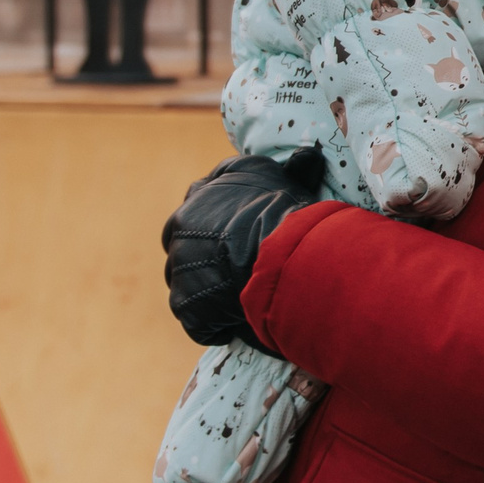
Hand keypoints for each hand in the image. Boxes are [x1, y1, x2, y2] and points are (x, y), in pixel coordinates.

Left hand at [161, 149, 328, 346]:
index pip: (194, 205)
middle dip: (202, 259)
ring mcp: (180, 266)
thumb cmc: (284, 211)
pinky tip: (239, 323)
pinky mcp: (186, 303)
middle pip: (183, 247)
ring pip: (188, 283)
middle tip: (233, 271)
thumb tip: (303, 157)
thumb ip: (273, 169)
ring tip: (240, 300)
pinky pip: (197, 320)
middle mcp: (181, 226)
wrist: (283, 252)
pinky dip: (215, 325)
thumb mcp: (274, 174)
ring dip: (208, 293)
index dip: (215, 224)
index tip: (232, 236)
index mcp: (199, 196)